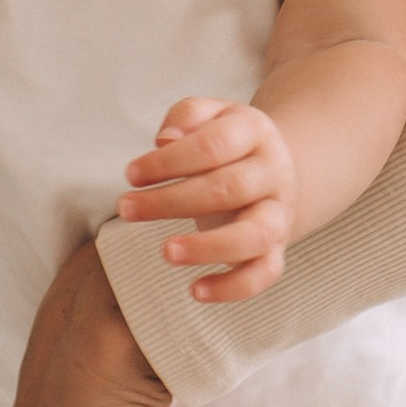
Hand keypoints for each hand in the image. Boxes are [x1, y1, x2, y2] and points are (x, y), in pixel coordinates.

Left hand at [116, 94, 296, 300]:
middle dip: (172, 201)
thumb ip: (187, 116)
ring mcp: (278, 213)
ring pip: (254, 235)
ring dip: (208, 247)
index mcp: (255, 131)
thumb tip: (165, 140)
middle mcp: (273, 173)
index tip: (131, 174)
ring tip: (165, 252)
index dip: (168, 161)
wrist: (277, 169)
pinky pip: (264, 273)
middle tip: (127, 209)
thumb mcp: (211, 114)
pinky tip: (195, 291)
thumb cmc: (228, 142)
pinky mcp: (277, 249)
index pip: (213, 145)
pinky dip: (233, 287)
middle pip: (228, 188)